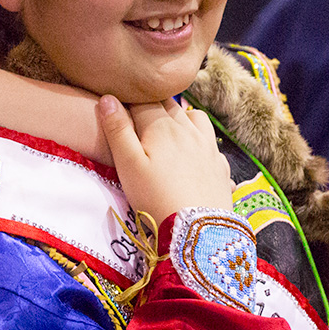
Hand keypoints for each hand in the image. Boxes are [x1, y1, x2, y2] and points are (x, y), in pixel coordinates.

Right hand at [96, 95, 233, 225]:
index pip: (143, 101)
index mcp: (162, 127)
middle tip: (139, 117)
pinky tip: (195, 155)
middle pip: (169, 104)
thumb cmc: (155, 197)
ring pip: (195, 117)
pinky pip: (212, 143)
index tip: (120, 108)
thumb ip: (117, 130)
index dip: (129, 101)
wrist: (197, 230)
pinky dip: (201, 141)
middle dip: (153, 105)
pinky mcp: (220, 166)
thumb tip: (107, 99)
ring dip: (181, 116)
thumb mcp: (128, 165)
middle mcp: (188, 130)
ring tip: (170, 131)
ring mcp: (208, 147)